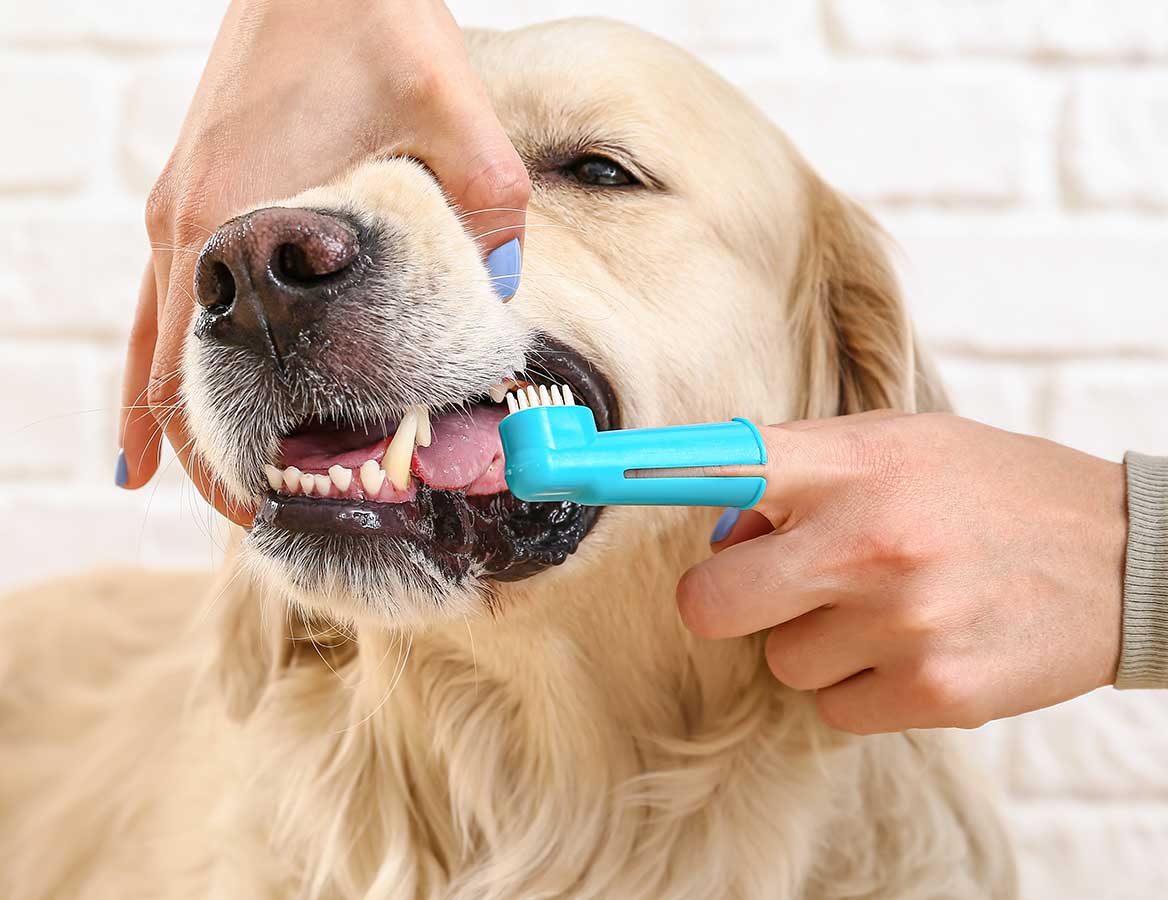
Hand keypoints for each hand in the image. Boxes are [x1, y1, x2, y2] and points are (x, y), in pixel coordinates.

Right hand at [117, 0, 528, 524]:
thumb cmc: (367, 17)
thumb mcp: (448, 104)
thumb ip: (484, 197)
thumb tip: (505, 286)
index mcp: (233, 221)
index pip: (204, 372)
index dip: (229, 452)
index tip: (268, 508)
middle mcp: (186, 226)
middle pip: (172, 374)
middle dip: (208, 454)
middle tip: (258, 517)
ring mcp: (177, 204)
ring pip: (156, 337)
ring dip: (174, 412)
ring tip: (191, 486)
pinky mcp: (189, 182)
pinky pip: (162, 292)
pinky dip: (159, 351)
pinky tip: (162, 392)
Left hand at [676, 411, 1127, 733]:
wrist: (1130, 559)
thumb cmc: (990, 495)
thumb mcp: (900, 447)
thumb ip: (800, 473)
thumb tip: (714, 525)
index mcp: (853, 463)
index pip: (718, 464)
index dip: (633, 472)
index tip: (574, 469)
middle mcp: (868, 538)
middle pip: (710, 602)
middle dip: (731, 603)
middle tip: (782, 586)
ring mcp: (901, 619)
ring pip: (778, 661)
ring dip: (817, 643)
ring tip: (891, 607)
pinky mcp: (934, 691)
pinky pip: (831, 708)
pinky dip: (863, 689)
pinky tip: (918, 648)